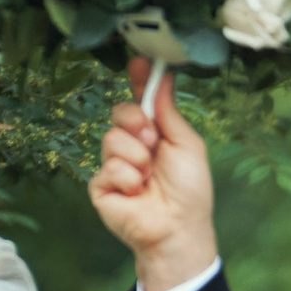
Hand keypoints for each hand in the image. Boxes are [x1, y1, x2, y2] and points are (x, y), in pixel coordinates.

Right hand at [89, 60, 219, 290]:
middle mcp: (133, 146)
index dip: (139, 81)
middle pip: (120, 113)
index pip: (140, 101)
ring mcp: (115, 166)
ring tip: (148, 177)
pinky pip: (107, 167)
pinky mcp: (101, 186)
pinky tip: (136, 193)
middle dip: (136, 123)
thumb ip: (170, 112)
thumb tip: (164, 78)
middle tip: (152, 142)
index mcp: (155, 134)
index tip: (140, 62)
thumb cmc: (190, 192)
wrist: (177, 229)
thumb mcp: (186, 144)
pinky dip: (126, 179)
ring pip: (111, 138)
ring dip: (135, 157)